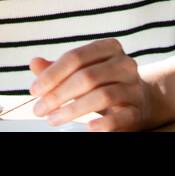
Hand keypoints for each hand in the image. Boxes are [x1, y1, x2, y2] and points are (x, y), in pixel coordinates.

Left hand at [28, 38, 173, 131]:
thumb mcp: (82, 71)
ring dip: (73, 110)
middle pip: (87, 77)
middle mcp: (124, 64)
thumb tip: (35, 63)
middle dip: (58, 94)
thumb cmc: (104, 82)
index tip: (34, 90)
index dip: (52, 74)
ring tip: (53, 119)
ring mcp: (133, 87)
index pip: (76, 57)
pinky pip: (121, 117)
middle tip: (39, 109)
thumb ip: (58, 68)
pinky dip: (102, 124)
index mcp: (109, 48)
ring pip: (102, 96)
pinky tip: (87, 127)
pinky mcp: (137, 110)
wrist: (140, 99)